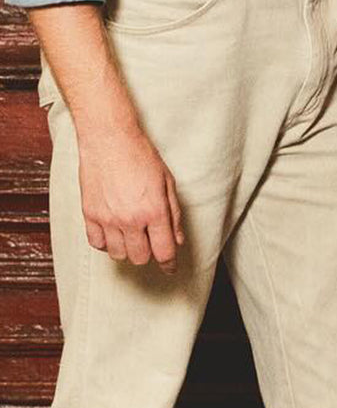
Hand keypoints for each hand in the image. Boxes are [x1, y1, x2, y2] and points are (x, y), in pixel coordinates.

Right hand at [76, 119, 185, 272]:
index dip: (169, 264)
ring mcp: (107, 218)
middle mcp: (130, 219)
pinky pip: (96, 243)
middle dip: (149, 254)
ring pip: (118, 254)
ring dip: (127, 250)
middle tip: (149, 243)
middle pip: (140, 258)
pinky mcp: (89, 213)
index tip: (170, 268)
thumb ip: (174, 214)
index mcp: (154, 211)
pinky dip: (105, 243)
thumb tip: (177, 240)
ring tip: (131, 237)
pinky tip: (112, 232)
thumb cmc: (141, 156)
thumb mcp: (167, 183)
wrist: (109, 138)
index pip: (164, 252)